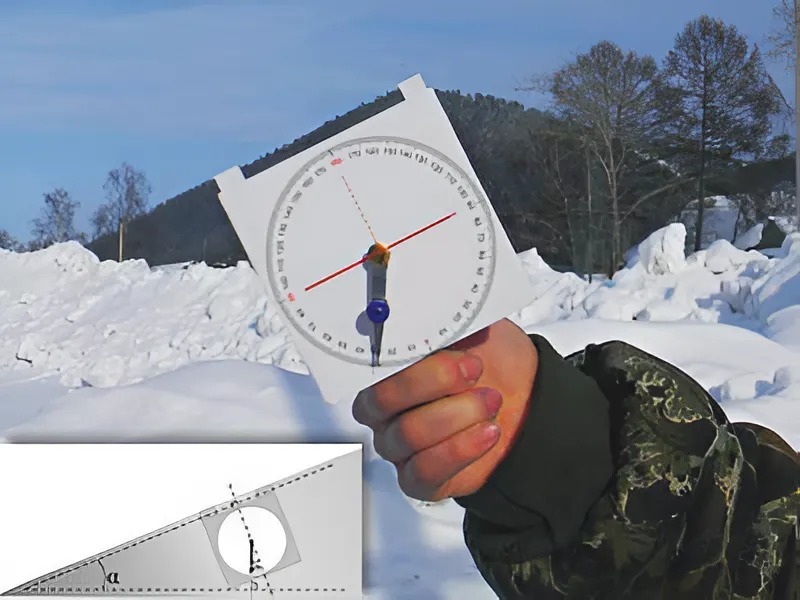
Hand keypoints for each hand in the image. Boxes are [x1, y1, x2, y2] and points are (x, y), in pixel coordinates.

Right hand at [353, 318, 537, 500]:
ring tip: (491, 400)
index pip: (370, 363)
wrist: (528, 398)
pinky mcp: (419, 478)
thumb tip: (434, 310)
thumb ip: (448, 321)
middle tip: (473, 369)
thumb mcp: (474, 327)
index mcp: (386, 368)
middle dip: (434, 382)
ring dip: (457, 415)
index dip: (404, 355)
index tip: (446, 344)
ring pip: (408, 434)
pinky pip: (424, 470)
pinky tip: (487, 431)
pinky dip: (461, 449)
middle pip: (382, 400)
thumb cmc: (493, 361)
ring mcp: (398, 444)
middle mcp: (384, 409)